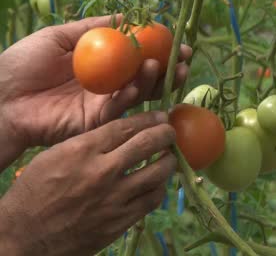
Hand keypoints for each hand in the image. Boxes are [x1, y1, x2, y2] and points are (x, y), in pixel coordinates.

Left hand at [0, 15, 190, 160]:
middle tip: (184, 59)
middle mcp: (107, 83)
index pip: (137, 54)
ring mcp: (104, 103)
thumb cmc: (21, 63)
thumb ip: (94, 27)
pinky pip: (122, 108)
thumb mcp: (59, 36)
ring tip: (163, 66)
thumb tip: (127, 15)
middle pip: (146, 75)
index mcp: (100, 62)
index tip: (176, 40)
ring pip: (140, 92)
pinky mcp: (97, 122)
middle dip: (168, 67)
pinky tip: (139, 83)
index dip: (158, 47)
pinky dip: (134, 95)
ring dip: (156, 80)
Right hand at [0, 112, 176, 255]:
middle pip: (148, 144)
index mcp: (83, 150)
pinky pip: (153, 199)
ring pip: (158, 172)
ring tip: (169, 157)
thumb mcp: (55, 156)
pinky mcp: (121, 221)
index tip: (160, 116)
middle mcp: (103, 171)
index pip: (127, 126)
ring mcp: (115, 198)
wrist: (25, 237)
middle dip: (166, 133)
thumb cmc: (35, 192)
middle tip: (170, 132)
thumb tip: (123, 132)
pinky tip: (157, 183)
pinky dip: (159, 187)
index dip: (149, 119)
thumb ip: (90, 143)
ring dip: (169, 161)